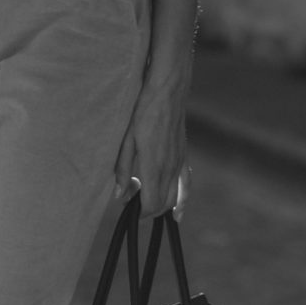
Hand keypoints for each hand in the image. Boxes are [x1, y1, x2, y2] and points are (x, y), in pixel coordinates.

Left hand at [113, 79, 189, 218]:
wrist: (168, 92)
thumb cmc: (144, 112)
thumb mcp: (127, 139)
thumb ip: (123, 168)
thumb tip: (119, 194)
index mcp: (153, 166)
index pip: (151, 204)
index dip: (139, 211)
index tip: (127, 204)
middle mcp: (170, 169)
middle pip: (163, 204)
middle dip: (148, 209)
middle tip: (131, 196)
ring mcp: (179, 163)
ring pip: (175, 198)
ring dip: (162, 206)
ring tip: (147, 202)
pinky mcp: (184, 156)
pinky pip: (186, 186)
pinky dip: (183, 201)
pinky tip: (179, 212)